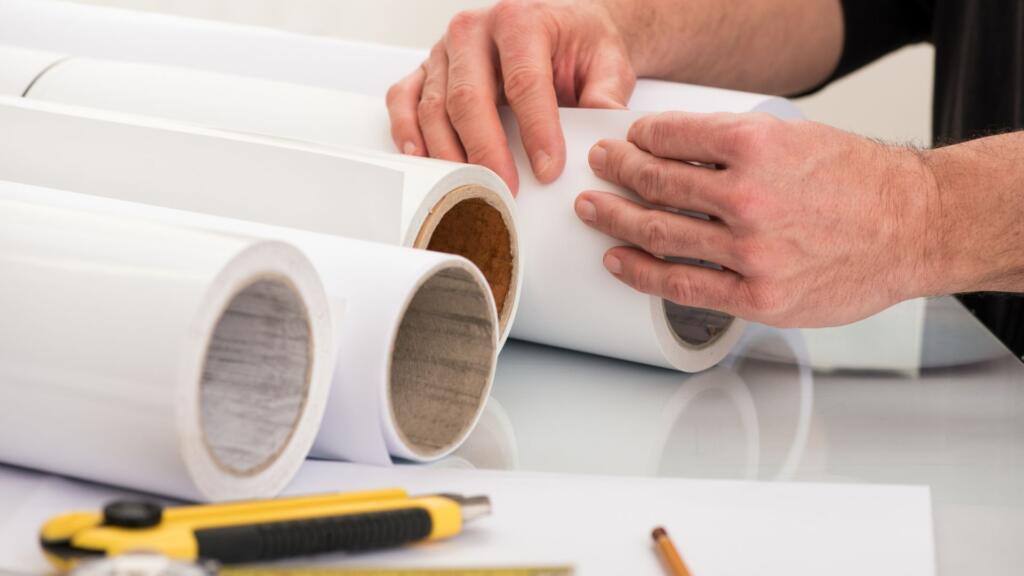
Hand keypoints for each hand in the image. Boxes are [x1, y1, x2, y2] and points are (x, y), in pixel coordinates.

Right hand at [386, 0, 636, 193]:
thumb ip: (607, 94)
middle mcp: (474, 31)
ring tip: (469, 188)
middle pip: (470, 98)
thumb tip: (602, 134)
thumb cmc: (577, 45)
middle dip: (487, 151)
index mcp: (520, 20)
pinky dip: (406, 132)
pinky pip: (403, 100)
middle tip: (504, 189)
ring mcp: (444, 51)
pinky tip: (423, 160)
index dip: (536, 130)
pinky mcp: (426, 69)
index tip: (548, 169)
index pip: (524, 80)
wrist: (560, 27)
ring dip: (449, 153)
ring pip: (434, 106)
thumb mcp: (607, 63)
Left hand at [574, 112, 940, 326]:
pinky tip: (618, 261)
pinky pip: (682, 286)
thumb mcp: (796, 137)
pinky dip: (640, 273)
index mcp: (757, 147)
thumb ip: (734, 144)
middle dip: (617, 171)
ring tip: (595, 210)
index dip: (639, 137)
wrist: (914, 228)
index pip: (670, 136)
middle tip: (599, 167)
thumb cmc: (860, 182)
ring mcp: (752, 252)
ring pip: (659, 234)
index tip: (627, 140)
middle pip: (656, 184)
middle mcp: (749, 198)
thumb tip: (674, 149)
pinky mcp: (758, 297)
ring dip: (614, 219)